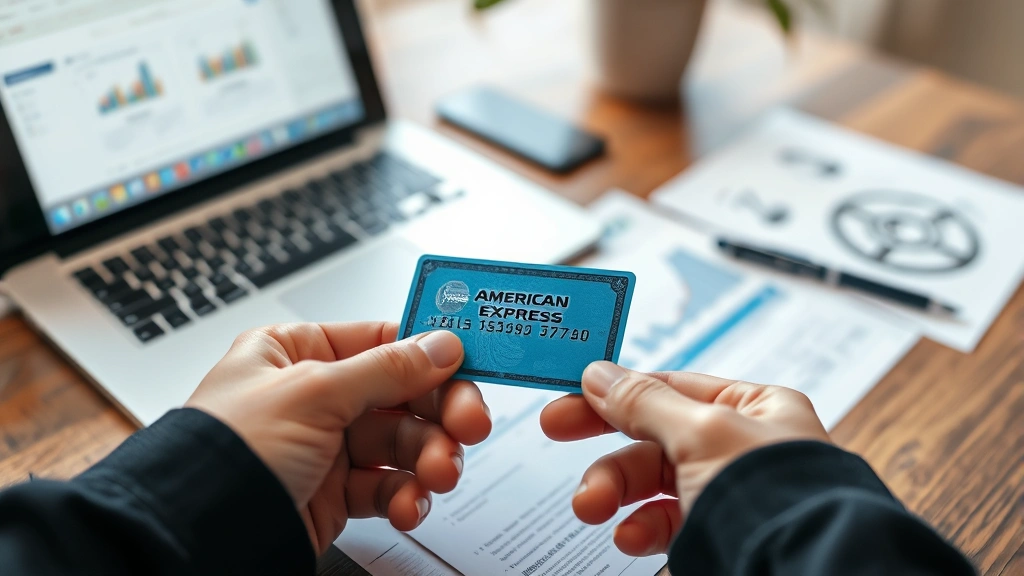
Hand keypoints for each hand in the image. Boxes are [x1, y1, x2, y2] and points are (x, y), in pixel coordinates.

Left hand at [186, 322, 490, 553]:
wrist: (192, 537)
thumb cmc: (224, 453)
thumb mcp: (313, 394)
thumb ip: (386, 369)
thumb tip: (442, 344)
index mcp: (296, 352)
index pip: (383, 340)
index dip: (431, 354)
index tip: (472, 364)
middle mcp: (312, 395)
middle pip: (402, 395)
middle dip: (438, 415)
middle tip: (468, 426)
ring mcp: (324, 447)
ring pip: (401, 445)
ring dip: (428, 459)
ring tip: (437, 475)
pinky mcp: (331, 494)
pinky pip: (385, 487)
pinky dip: (404, 497)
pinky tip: (408, 504)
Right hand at [540, 363, 828, 556]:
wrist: (805, 573)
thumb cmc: (776, 497)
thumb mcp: (701, 433)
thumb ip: (644, 402)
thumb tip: (599, 375)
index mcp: (755, 409)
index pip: (670, 388)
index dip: (615, 394)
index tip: (568, 403)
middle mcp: (744, 449)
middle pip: (654, 439)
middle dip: (610, 454)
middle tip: (558, 445)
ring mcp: (731, 495)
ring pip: (654, 486)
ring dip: (617, 495)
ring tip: (591, 508)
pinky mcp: (721, 536)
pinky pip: (669, 526)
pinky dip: (643, 530)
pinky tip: (630, 538)